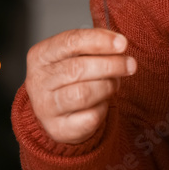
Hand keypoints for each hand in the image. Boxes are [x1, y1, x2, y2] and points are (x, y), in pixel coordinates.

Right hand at [25, 29, 136, 144]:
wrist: (59, 113)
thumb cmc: (72, 77)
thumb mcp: (78, 54)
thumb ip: (95, 45)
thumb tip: (119, 44)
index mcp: (40, 55)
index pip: (70, 41)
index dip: (99, 41)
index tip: (123, 43)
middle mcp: (37, 81)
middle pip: (78, 68)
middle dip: (111, 65)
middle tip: (130, 64)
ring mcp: (44, 107)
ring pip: (83, 94)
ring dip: (108, 86)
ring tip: (116, 83)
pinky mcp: (58, 129)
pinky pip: (89, 117)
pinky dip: (103, 108)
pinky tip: (102, 102)